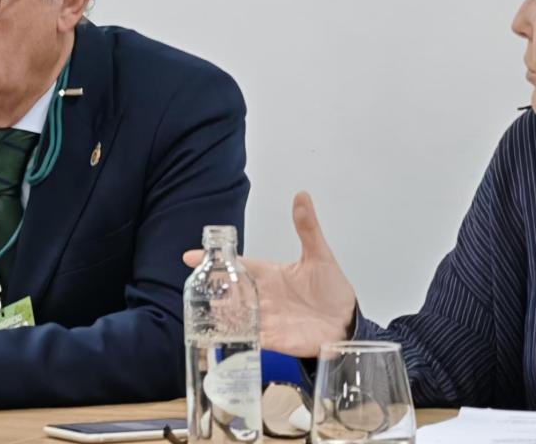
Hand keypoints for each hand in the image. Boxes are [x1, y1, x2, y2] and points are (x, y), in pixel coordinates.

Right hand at [184, 192, 357, 356]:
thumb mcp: (319, 256)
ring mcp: (266, 317)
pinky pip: (249, 338)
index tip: (189, 256)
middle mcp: (263, 296)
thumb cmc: (332, 289)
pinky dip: (235, 336)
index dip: (215, 260)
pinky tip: (219, 336)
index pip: (237, 264)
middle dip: (211, 289)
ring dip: (219, 313)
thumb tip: (302, 195)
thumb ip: (307, 228)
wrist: (346, 324)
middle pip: (230, 290)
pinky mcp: (273, 339)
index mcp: (268, 274)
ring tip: (200, 312)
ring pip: (234, 314)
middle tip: (194, 287)